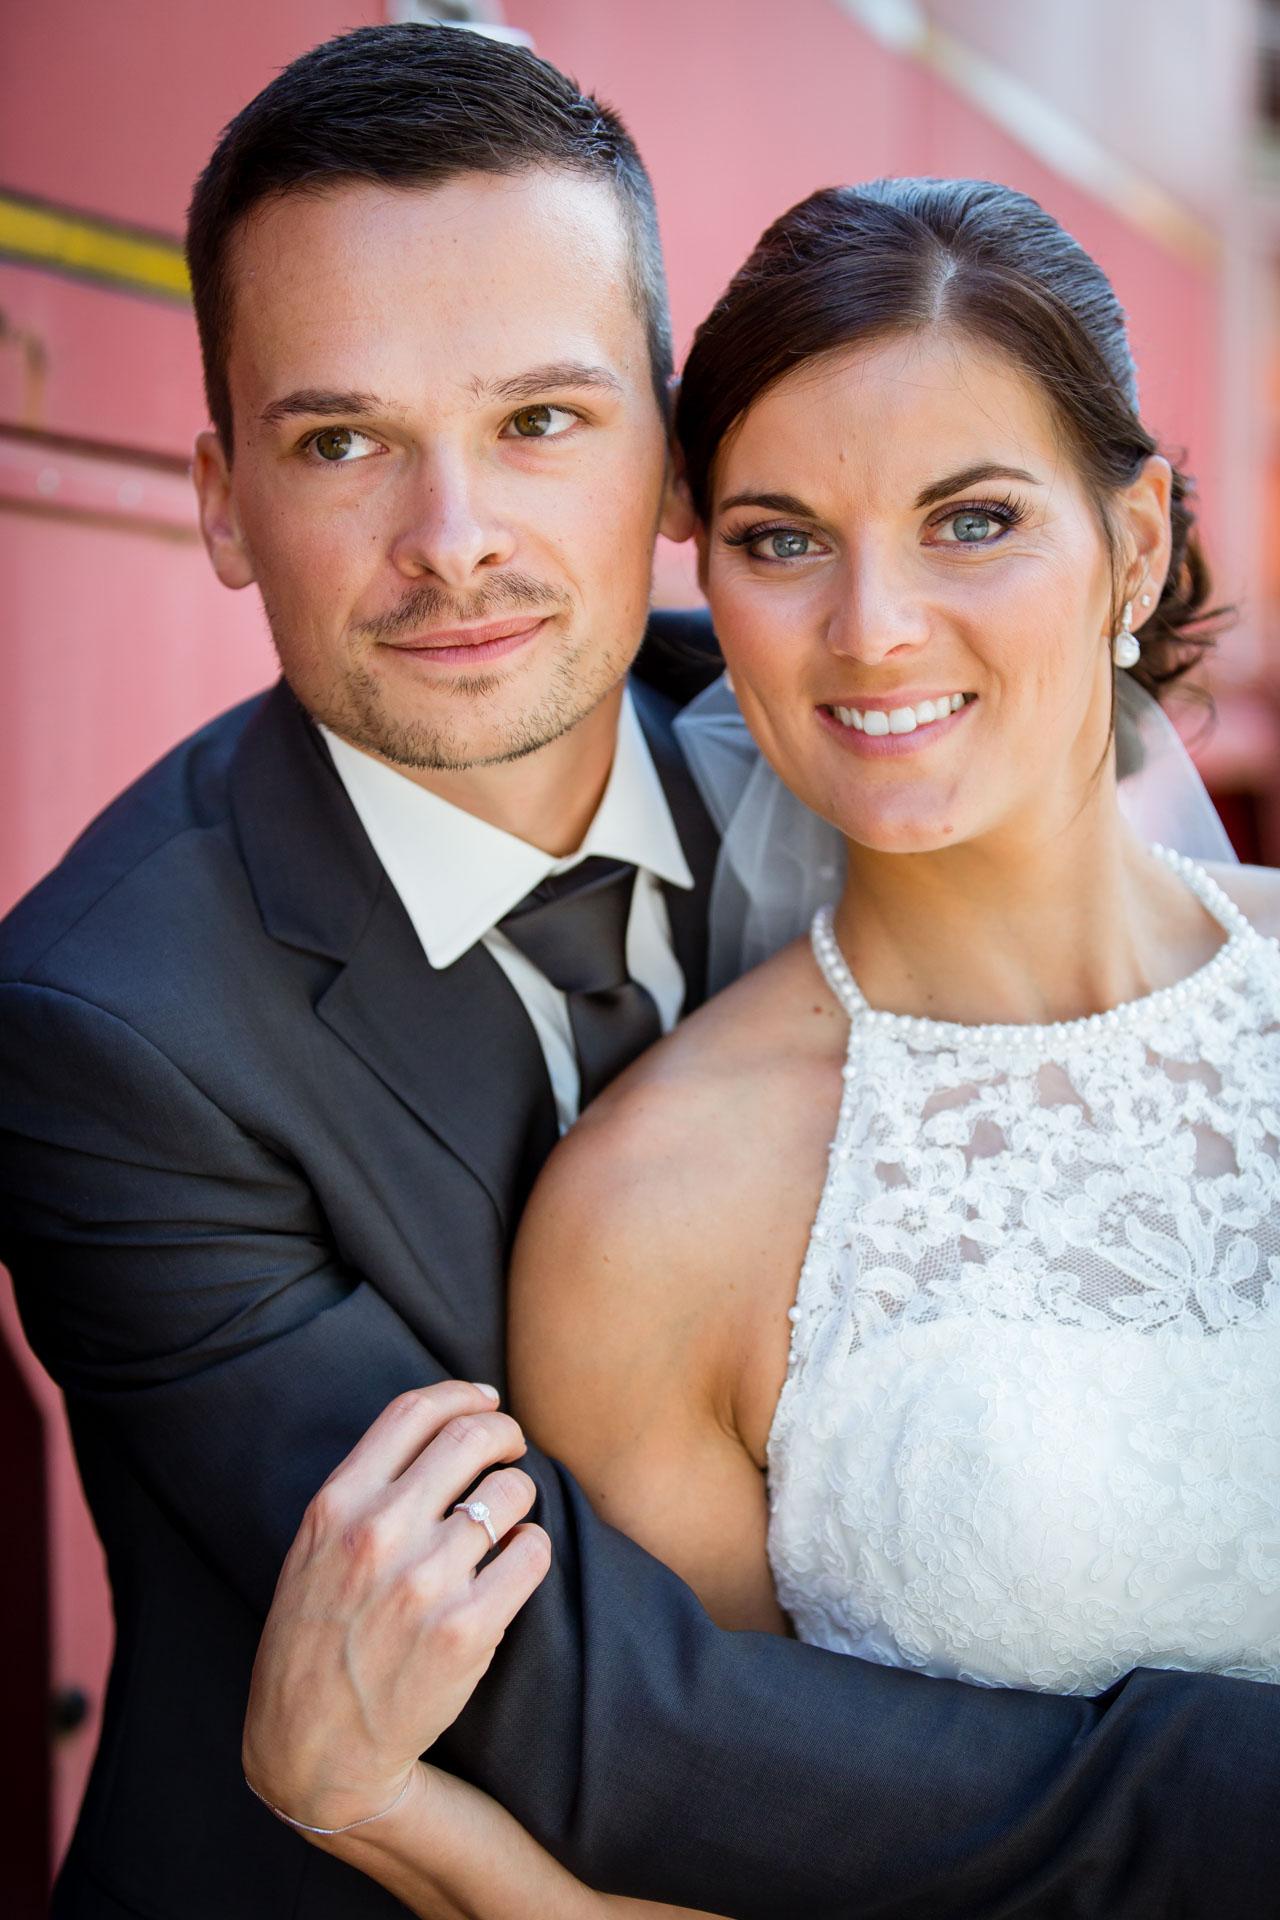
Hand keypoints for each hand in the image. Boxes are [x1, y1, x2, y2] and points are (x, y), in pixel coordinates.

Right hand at [243, 1380, 550, 1834]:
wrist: (314, 1749)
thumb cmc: (317, 1638)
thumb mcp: (314, 1548)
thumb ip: (367, 1488)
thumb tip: (446, 1424)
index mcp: (336, 1506)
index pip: (413, 1411)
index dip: (462, 1393)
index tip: (487, 1400)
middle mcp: (378, 1534)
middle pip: (471, 1437)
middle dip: (506, 1433)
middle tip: (513, 1448)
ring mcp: (424, 1582)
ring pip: (511, 1491)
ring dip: (520, 1495)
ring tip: (506, 1521)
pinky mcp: (466, 1630)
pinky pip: (532, 1552)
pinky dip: (533, 1549)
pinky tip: (514, 1563)